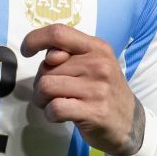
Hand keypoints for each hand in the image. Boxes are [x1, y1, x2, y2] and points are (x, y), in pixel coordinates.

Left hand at [20, 24, 145, 155]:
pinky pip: (55, 108)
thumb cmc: (103, 91)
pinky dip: (50, 114)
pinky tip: (60, 116)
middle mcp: (99, 64)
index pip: (58, 32)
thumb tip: (47, 56)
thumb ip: (69, 56)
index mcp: (97, 48)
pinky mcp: (94, 112)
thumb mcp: (93, 65)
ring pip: (46, 86)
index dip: (35, 39)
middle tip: (53, 93)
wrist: (130, 122)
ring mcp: (97, 88)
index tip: (26, 50)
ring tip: (54, 104)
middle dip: (40, 82)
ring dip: (41, 99)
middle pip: (46, 67)